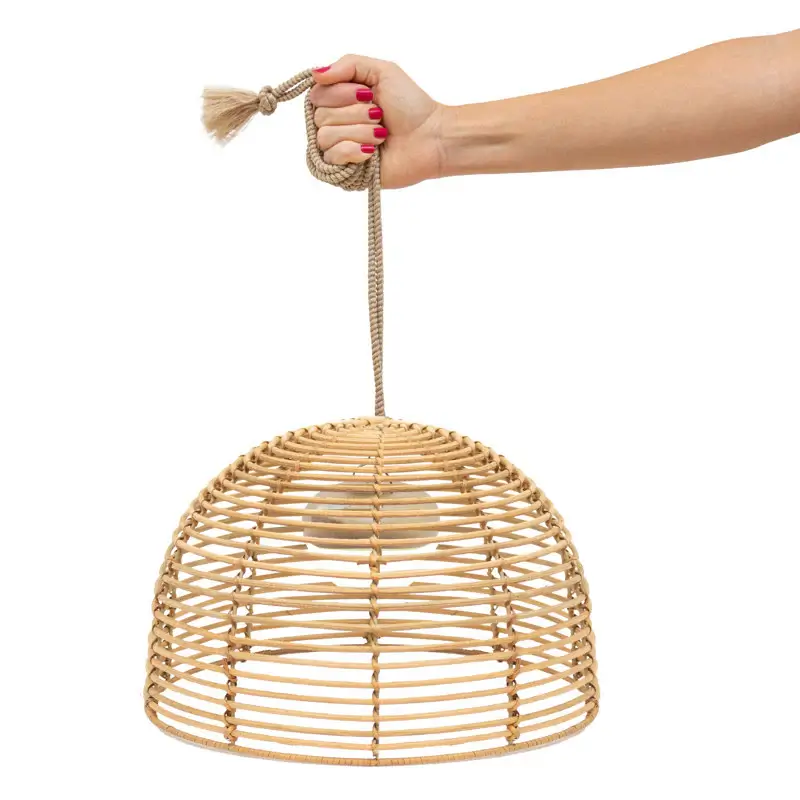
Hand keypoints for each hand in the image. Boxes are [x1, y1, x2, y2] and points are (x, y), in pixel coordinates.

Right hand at [309, 55, 444, 188]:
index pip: (317, 95)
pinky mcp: (348, 170)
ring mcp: (341, 148)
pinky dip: (353, 150)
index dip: (340, 94)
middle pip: (320, 116)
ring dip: (359, 131)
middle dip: (354, 113)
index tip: (367, 94)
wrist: (430, 138)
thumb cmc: (411, 106)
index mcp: (341, 100)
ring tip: (381, 134)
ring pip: (325, 136)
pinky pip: (332, 158)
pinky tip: (372, 152)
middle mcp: (337, 123)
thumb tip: (315, 74)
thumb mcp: (381, 71)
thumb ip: (347, 65)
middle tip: (379, 115)